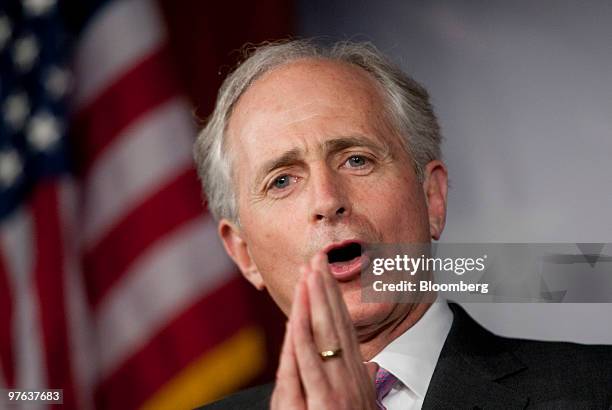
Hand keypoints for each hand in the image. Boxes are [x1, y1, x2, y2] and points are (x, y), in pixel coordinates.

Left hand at [270, 252, 378, 409]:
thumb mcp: (357, 407)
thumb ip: (357, 384)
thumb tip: (365, 364)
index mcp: (357, 378)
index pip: (344, 331)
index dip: (334, 300)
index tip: (326, 275)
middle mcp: (352, 379)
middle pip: (337, 325)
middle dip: (326, 290)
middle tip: (317, 258)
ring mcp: (340, 391)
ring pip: (325, 337)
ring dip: (316, 302)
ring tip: (309, 272)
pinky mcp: (327, 406)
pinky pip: (313, 365)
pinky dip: (304, 337)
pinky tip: (299, 315)